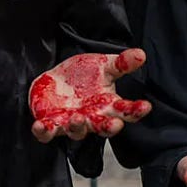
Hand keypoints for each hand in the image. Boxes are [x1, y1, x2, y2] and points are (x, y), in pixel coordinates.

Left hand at [28, 49, 152, 141]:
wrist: (56, 80)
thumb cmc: (83, 76)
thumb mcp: (103, 66)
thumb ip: (121, 63)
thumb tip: (141, 53)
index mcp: (108, 106)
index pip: (127, 111)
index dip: (137, 110)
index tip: (145, 105)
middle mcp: (92, 119)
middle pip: (104, 128)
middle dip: (110, 127)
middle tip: (115, 124)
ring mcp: (71, 124)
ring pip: (76, 132)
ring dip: (78, 126)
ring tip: (78, 117)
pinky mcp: (51, 125)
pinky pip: (47, 133)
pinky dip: (44, 131)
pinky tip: (40, 125)